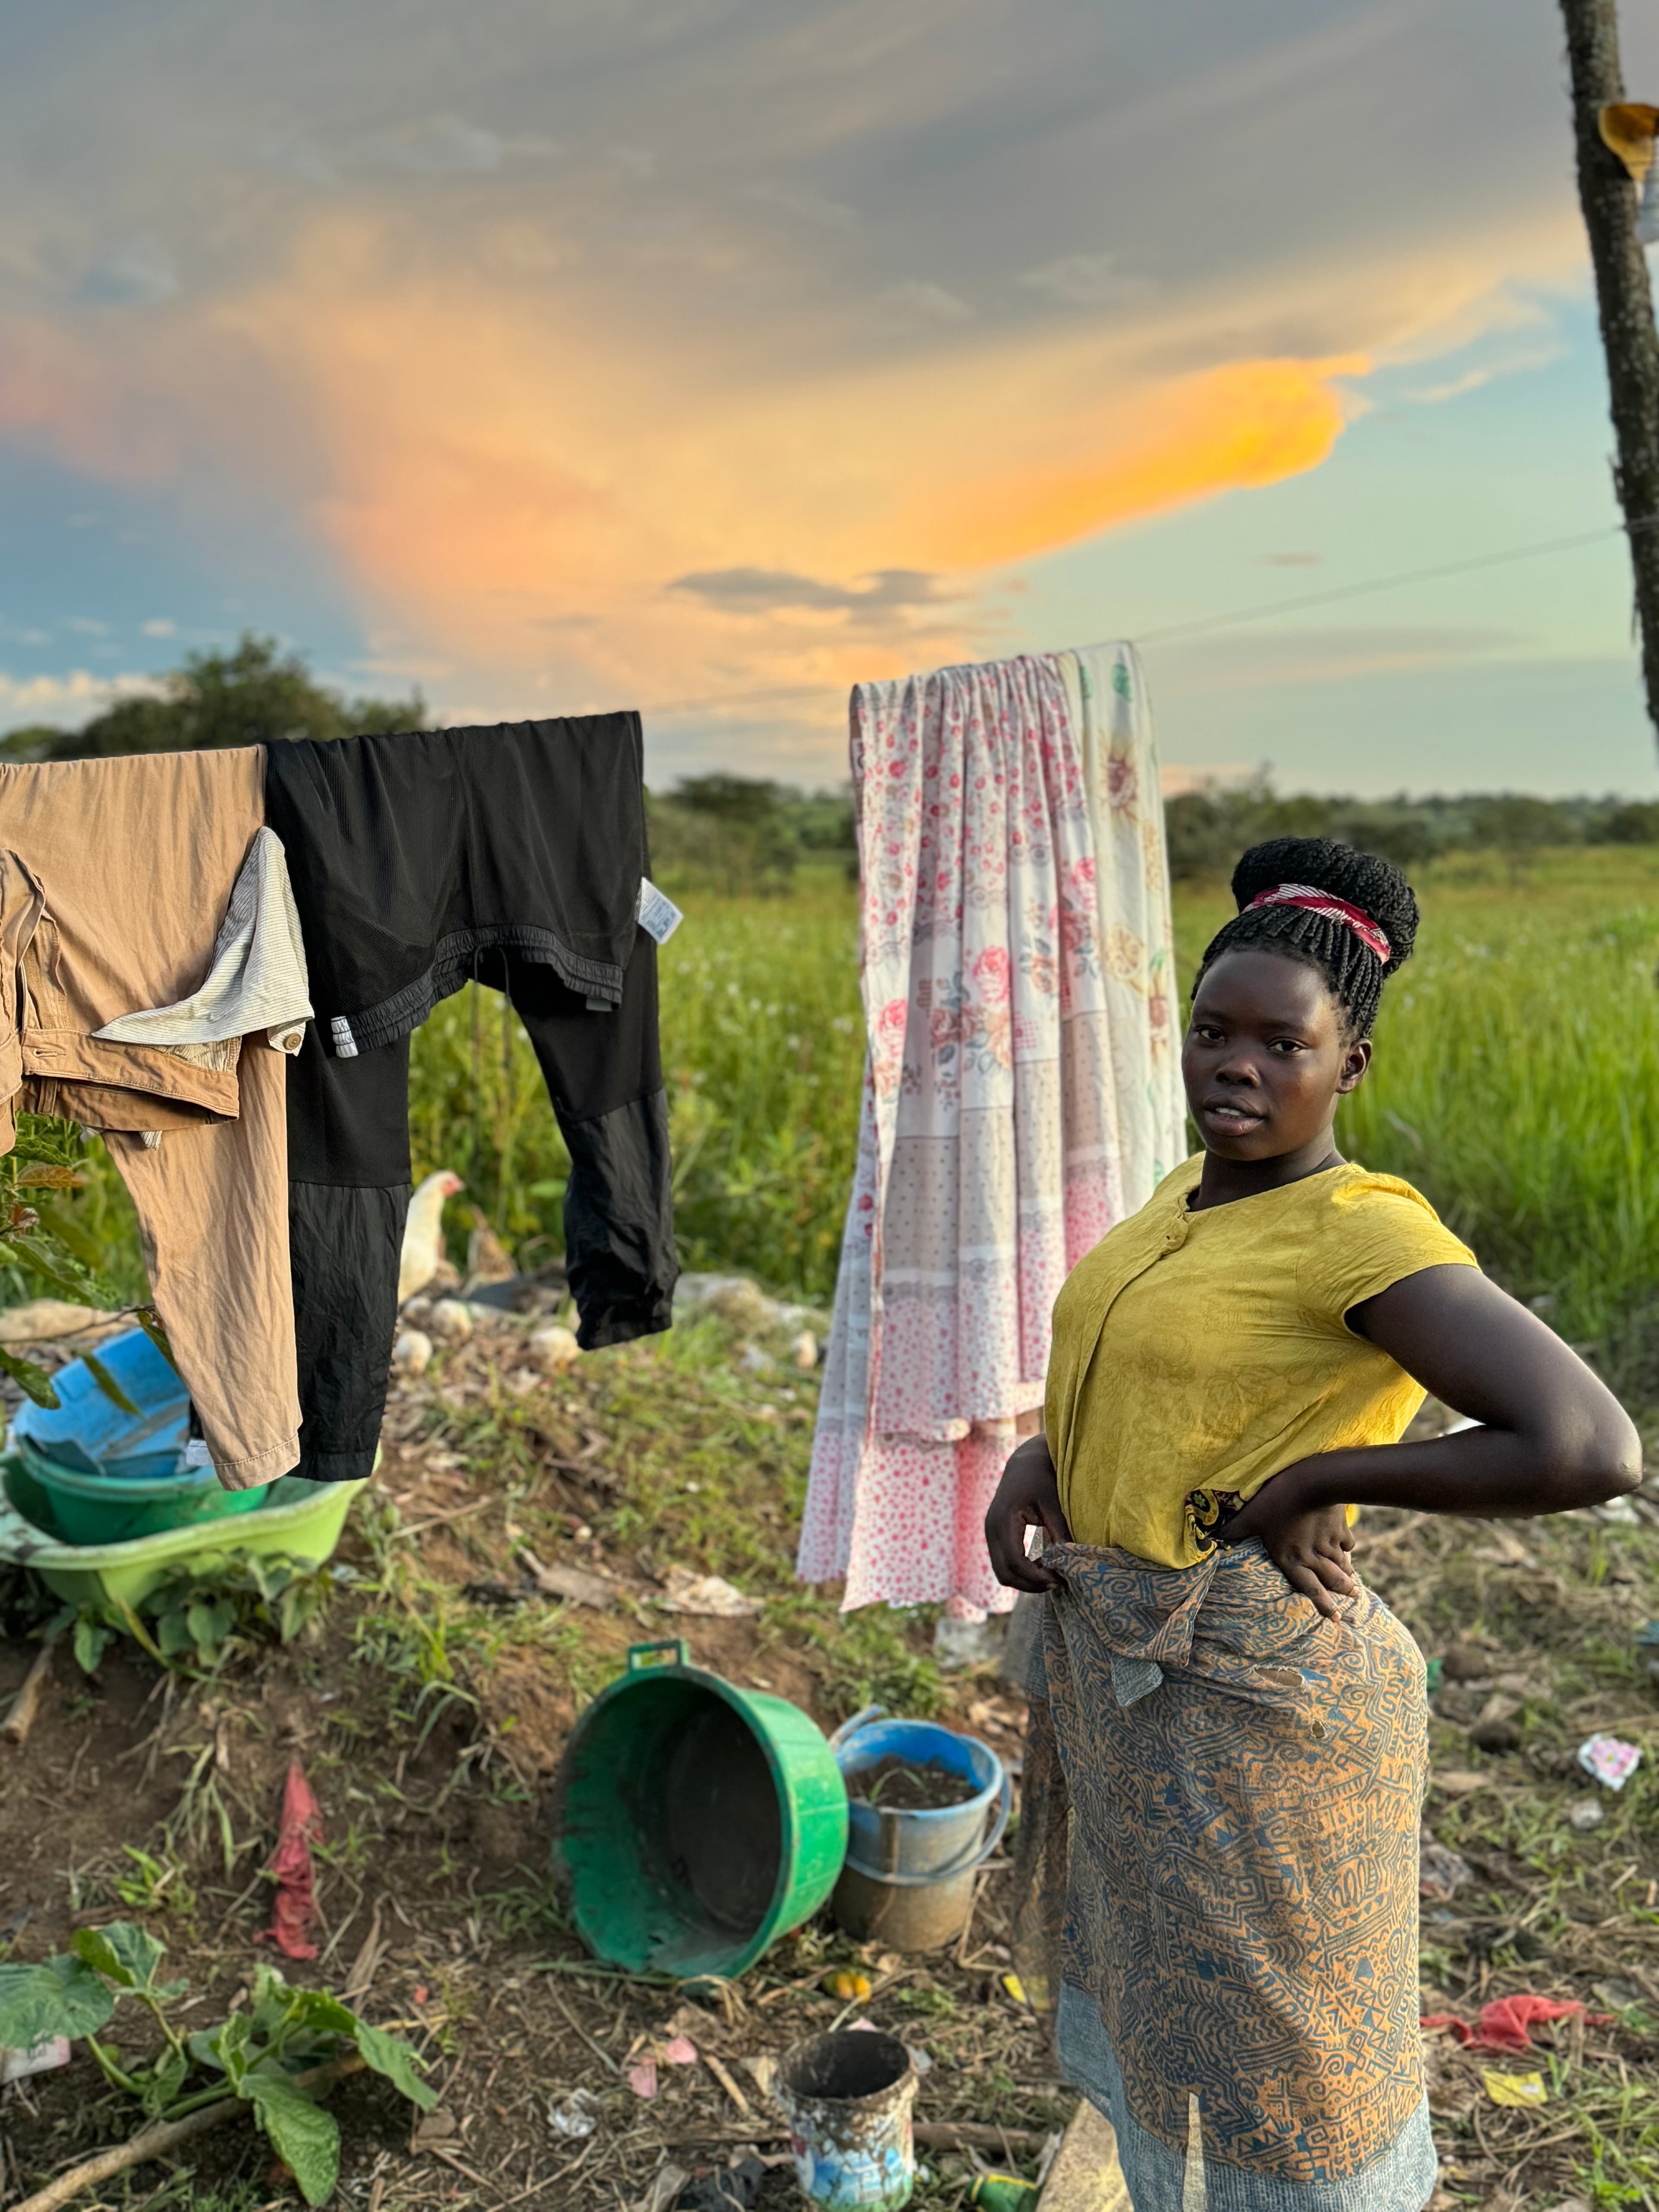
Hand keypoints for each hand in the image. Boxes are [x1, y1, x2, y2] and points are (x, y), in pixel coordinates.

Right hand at [984, 1434, 1072, 1592]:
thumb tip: (1069, 1562)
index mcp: (1003, 1520)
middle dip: (1030, 1584)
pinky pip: (1004, 1563)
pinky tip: (1043, 1566)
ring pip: (1002, 1572)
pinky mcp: (995, 1536)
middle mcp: (991, 1529)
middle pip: (1005, 1573)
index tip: (1059, 1580)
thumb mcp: (1053, 1502)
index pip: (1015, 1561)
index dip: (1036, 1577)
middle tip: (1057, 1583)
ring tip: (1052, 1576)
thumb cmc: (1041, 1478)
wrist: (1025, 1463)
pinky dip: (1022, 1571)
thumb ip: (1059, 1531)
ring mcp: (990, 1534)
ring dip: (1026, 1580)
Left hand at [1218, 1465, 1356, 1619]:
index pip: (1308, 1588)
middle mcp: (1312, 1556)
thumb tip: (1212, 1537)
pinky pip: (1347, 1543)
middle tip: (1354, 1599)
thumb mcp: (1251, 1516)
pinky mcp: (1340, 1529)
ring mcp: (1329, 1544)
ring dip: (1348, 1575)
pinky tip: (1349, 1549)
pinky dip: (1348, 1548)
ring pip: (1341, 1565)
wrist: (1313, 1483)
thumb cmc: (1277, 1501)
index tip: (1334, 1617)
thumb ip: (1234, 1530)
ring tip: (1355, 1585)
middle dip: (1343, 1591)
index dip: (1322, 1605)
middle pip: (1331, 1580)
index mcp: (1291, 1559)